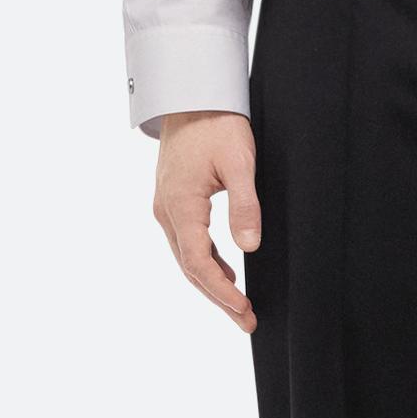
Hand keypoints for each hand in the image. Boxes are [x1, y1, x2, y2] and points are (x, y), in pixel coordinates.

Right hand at [152, 109, 259, 332]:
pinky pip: (188, 242)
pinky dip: (206, 263)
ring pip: (187, 258)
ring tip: (240, 308)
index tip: (244, 310)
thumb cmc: (218, 124)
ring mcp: (166, 208)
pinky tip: (226, 273)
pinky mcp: (173, 202)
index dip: (222, 291)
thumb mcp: (240, 162)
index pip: (199, 263)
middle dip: (219, 298)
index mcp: (180, 206)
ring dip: (212, 284)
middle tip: (248, 321)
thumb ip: (245, 205)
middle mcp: (166, 212)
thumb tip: (250, 247)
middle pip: (190, 268)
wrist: (192, 96)